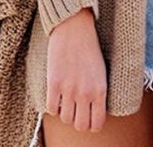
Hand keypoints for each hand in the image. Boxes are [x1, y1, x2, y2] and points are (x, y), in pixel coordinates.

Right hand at [45, 7, 106, 131]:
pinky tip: (57, 96)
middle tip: (77, 112)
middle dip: (79, 121)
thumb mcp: (101, 70)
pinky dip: (54, 106)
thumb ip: (98, 91)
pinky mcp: (53, 82)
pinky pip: (51, 108)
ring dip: (66, 113)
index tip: (88, 117)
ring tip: (67, 101)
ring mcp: (69, 88)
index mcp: (100, 89)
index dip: (92, 125)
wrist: (75, 26)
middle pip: (80, 126)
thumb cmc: (90, 46)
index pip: (97, 123)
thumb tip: (93, 110)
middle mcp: (85, 92)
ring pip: (66, 119)